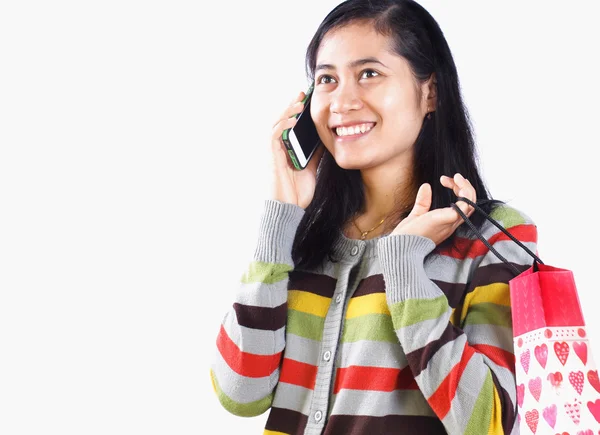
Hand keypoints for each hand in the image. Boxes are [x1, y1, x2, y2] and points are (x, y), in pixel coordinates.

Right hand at [270, 91, 324, 208]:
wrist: (289, 209)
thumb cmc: (298, 193)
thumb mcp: (312, 168)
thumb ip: (315, 154)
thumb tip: (327, 140)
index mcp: (288, 150)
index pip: (291, 126)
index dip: (297, 112)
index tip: (307, 101)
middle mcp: (279, 149)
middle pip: (282, 121)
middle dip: (292, 106)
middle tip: (303, 94)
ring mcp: (274, 152)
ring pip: (276, 125)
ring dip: (287, 112)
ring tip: (298, 102)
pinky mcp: (272, 157)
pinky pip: (273, 136)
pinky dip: (282, 126)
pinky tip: (292, 120)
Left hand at [390, 173, 475, 244]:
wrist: (399, 248)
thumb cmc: (407, 237)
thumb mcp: (417, 215)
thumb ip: (423, 202)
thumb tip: (426, 186)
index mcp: (447, 222)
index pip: (463, 205)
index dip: (459, 190)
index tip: (444, 180)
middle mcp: (451, 224)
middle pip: (470, 203)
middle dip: (465, 186)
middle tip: (454, 176)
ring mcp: (449, 223)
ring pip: (470, 204)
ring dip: (466, 188)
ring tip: (456, 177)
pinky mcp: (443, 221)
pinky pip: (461, 209)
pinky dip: (462, 195)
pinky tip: (452, 184)